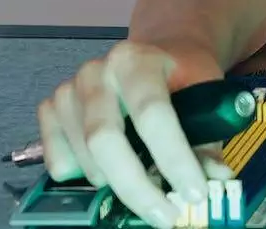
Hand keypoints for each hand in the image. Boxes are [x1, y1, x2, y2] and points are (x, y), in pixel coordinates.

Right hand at [36, 39, 231, 228]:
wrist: (159, 53)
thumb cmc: (183, 75)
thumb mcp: (205, 92)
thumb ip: (207, 136)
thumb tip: (215, 177)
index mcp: (137, 60)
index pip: (152, 113)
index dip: (173, 157)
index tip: (194, 193)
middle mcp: (96, 71)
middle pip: (105, 139)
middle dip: (136, 187)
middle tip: (165, 215)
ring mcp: (69, 89)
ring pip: (84, 157)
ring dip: (115, 183)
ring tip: (143, 184)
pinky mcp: (49, 108)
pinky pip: (59, 162)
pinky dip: (84, 177)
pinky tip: (109, 167)